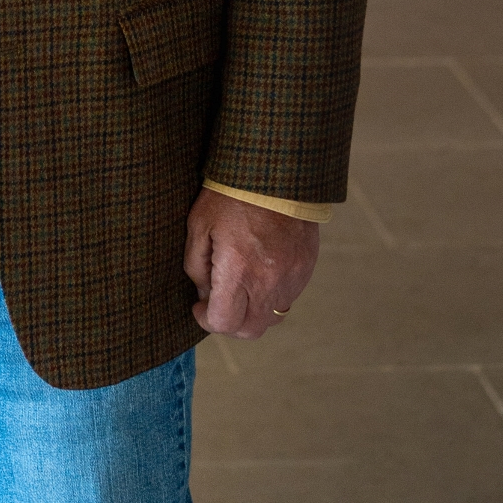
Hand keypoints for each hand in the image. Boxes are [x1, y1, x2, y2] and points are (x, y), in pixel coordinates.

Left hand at [184, 188, 319, 337]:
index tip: (200, 306)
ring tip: (241, 285)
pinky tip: (260, 271)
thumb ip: (196, 266)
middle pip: (250, 330)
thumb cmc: (230, 195)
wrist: (274, 172)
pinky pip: (288, 297)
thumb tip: (204, 294)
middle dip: (230, 323)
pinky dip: (271, 294)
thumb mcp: (199, 226)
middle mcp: (268, 281)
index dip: (206, 320)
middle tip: (218, 303)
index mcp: (238, 271)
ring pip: (271, 317)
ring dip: (253, 310)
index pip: (224, 322)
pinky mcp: (306, 269)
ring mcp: (291, 277)